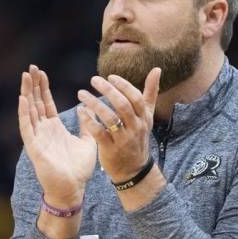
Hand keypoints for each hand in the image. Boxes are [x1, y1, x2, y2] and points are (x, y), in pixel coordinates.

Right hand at [18, 65, 96, 204]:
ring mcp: (37, 138)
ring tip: (25, 77)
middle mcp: (43, 131)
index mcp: (54, 128)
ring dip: (27, 93)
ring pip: (29, 111)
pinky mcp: (34, 147)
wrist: (73, 189)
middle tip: (31, 67)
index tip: (41, 72)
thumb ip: (87, 125)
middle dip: (33, 85)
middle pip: (36, 103)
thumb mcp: (87, 142)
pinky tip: (23, 99)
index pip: (46, 103)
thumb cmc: (78, 169)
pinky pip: (27, 127)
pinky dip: (24, 113)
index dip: (43, 87)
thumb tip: (86, 110)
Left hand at [77, 68, 160, 182]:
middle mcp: (136, 128)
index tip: (110, 76)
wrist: (133, 169)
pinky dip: (89, 121)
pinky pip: (99, 132)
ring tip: (81, 94)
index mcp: (144, 118)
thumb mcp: (147, 117)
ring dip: (94, 103)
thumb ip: (150, 93)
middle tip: (93, 80)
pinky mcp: (111, 149)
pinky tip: (80, 111)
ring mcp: (124, 139)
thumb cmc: (137, 138)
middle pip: (123, 105)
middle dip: (108, 90)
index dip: (123, 85)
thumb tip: (157, 69)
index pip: (136, 98)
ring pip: (110, 118)